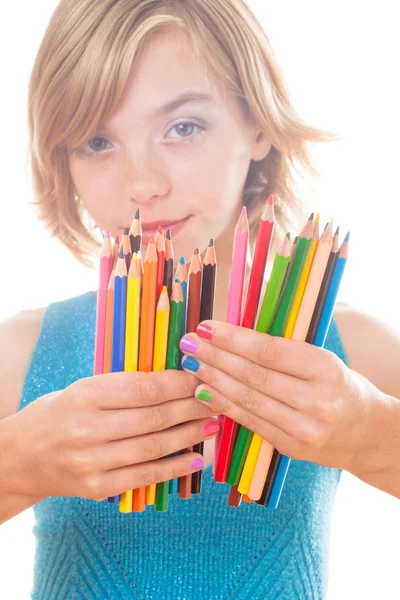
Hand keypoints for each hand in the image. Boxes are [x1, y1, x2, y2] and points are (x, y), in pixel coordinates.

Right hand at [6, 370, 217, 501]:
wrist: (23, 455)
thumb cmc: (61, 412)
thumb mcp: (86, 388)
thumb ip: (126, 386)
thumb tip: (177, 381)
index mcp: (86, 394)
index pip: (145, 389)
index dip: (179, 384)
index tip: (201, 379)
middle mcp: (87, 428)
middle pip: (154, 417)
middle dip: (191, 408)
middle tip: (215, 401)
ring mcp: (91, 461)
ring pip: (153, 447)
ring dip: (189, 436)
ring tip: (211, 425)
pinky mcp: (96, 487)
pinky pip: (145, 476)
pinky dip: (174, 467)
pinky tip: (195, 458)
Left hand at [180, 320, 385, 473]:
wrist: (367, 433)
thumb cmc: (339, 386)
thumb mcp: (321, 359)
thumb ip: (281, 350)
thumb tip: (231, 336)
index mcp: (325, 369)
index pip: (269, 351)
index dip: (233, 338)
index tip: (206, 327)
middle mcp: (316, 401)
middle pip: (253, 375)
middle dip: (215, 357)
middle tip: (189, 343)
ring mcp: (304, 429)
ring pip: (247, 400)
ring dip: (212, 380)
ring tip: (190, 363)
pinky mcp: (291, 447)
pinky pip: (250, 422)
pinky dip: (224, 405)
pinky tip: (205, 391)